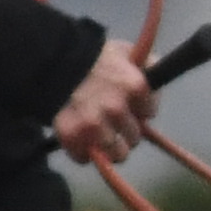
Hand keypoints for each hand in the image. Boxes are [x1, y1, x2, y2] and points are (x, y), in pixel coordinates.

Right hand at [50, 31, 159, 166]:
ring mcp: (94, 125)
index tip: (128, 105)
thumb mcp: (126, 52)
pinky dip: (82, 152)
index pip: (149, 113)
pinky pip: (85, 158)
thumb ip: (148, 65)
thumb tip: (160, 76)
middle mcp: (117, 109)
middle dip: (125, 131)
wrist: (51, 61)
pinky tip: (79, 137)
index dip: (138, 109)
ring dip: (108, 147)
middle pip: (134, 138)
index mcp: (135, 87)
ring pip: (117, 154)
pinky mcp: (72, 136)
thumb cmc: (92, 57)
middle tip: (110, 120)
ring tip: (97, 132)